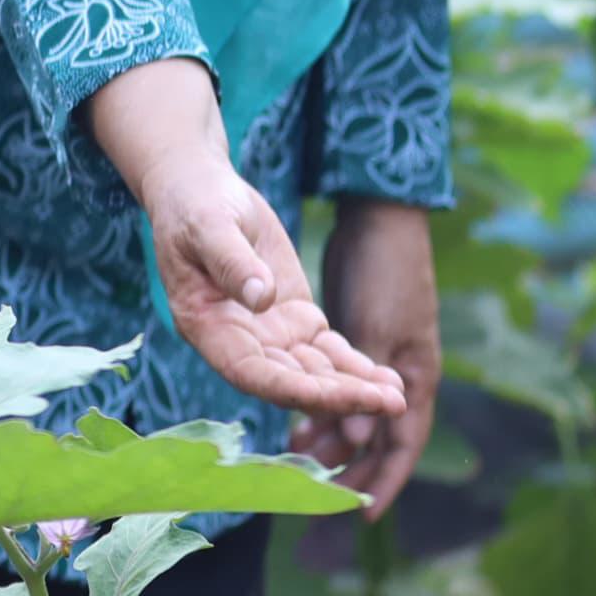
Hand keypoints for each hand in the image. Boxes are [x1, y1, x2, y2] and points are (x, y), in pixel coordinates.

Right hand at [90, 59, 406, 418]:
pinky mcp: (295, 319)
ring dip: (355, 389)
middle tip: (389, 404)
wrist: (204, 191)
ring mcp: (271, 335)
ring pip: (316, 373)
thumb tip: (262, 298)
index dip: (293, 389)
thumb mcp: (209, 226)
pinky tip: (390, 381)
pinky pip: (329, 352)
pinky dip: (357, 367)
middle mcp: (241, 343)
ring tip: (399, 399)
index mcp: (209, 329)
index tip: (334, 398)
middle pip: (293, 383)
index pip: (252, 373)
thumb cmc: (196, 206)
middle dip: (340, 396)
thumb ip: (232, 262)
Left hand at [301, 202, 440, 515]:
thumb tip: (351, 435)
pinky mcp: (358, 331)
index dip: (386, 478)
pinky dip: (322, 398)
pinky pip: (339, 379)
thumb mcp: (376, 325)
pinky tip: (297, 412)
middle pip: (377, 432)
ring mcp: (380, 350)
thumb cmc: (384, 269)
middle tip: (323, 492)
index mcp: (416, 373)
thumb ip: (362, 377)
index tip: (364, 515)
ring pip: (353, 406)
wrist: (381, 216)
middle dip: (353, 463)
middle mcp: (402, 369)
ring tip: (300, 455)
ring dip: (331, 431)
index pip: (403, 442)